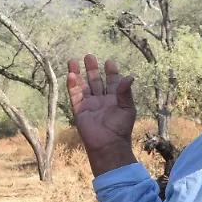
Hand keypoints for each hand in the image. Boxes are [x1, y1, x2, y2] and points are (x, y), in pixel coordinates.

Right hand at [67, 55, 137, 175]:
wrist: (108, 145)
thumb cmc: (120, 128)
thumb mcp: (127, 108)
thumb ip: (126, 92)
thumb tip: (130, 76)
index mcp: (115, 100)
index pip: (113, 82)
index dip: (111, 72)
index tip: (109, 62)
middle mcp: (102, 100)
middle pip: (96, 81)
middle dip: (92, 69)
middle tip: (89, 56)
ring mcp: (90, 105)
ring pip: (83, 86)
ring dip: (78, 74)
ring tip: (73, 60)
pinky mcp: (79, 110)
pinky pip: (75, 96)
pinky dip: (72, 85)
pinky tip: (71, 74)